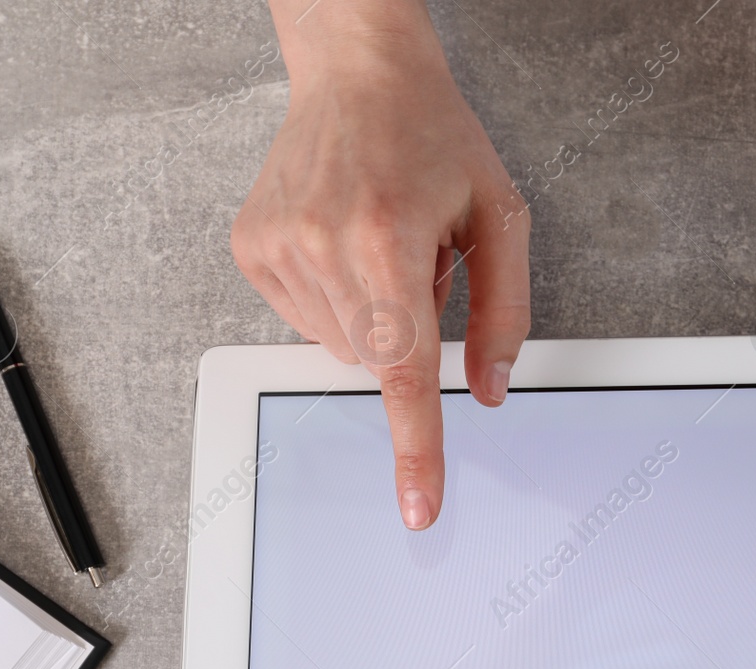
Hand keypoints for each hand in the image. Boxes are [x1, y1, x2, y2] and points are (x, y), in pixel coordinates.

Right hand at [233, 1, 530, 529]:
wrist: (357, 74)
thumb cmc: (433, 137)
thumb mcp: (501, 215)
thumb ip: (504, 313)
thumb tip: (488, 391)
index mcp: (387, 239)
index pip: (404, 370)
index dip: (416, 446)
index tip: (418, 506)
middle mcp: (322, 248)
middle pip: (378, 360)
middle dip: (409, 329)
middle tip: (417, 257)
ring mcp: (277, 251)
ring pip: (341, 348)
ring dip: (373, 315)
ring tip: (379, 240)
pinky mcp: (252, 251)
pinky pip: (307, 321)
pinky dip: (338, 300)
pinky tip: (345, 241)